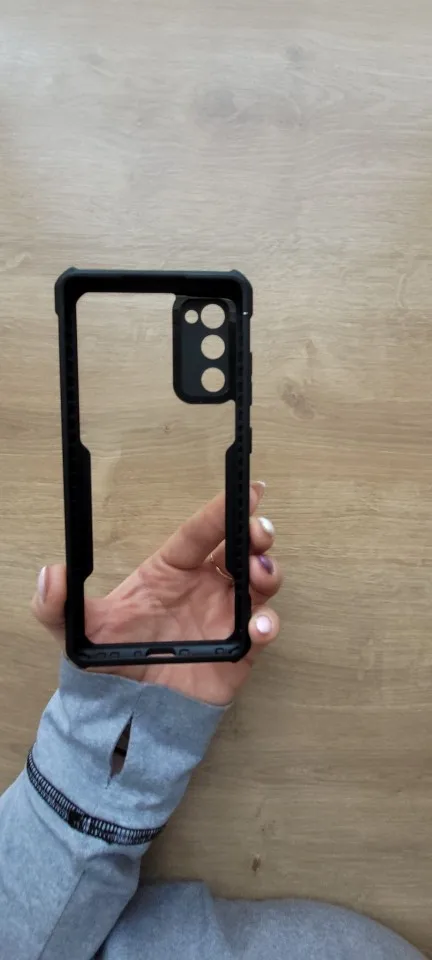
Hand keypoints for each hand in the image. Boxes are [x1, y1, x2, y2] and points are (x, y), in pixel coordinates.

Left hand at [32, 483, 281, 705]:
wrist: (129, 713)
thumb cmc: (110, 663)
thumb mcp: (77, 632)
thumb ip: (57, 604)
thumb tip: (52, 573)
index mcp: (171, 571)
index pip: (199, 533)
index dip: (220, 510)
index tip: (245, 490)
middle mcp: (205, 587)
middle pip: (240, 549)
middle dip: (255, 534)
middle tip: (258, 531)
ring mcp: (225, 616)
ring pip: (259, 582)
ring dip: (267, 571)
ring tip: (258, 572)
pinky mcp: (240, 650)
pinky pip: (264, 630)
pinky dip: (269, 623)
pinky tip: (260, 625)